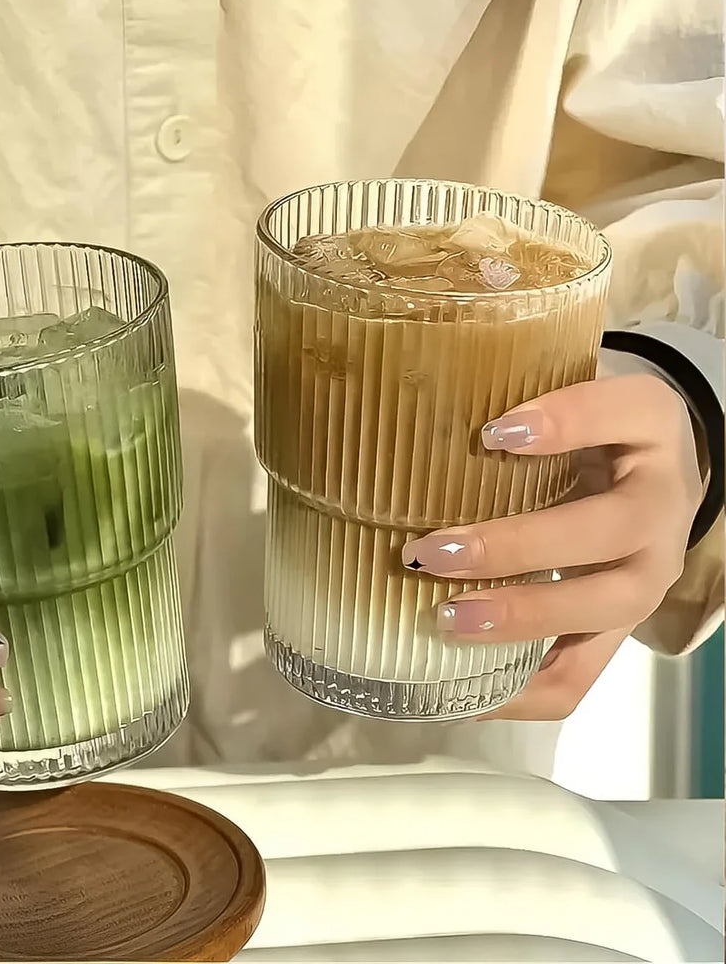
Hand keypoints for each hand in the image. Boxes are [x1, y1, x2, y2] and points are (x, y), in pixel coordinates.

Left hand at [400, 374, 702, 720]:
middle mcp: (660, 507)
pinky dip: (521, 693)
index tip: (491, 434)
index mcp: (649, 428)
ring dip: (520, 619)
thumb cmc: (592, 431)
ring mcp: (646, 576)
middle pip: (606, 533)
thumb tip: (422, 401)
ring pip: (599, 610)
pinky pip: (580, 676)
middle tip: (434, 552)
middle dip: (518, 548)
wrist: (651, 477)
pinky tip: (461, 690)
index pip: (618, 412)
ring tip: (445, 620)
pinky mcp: (618, 630)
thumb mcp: (571, 392)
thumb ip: (519, 387)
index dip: (563, 423)